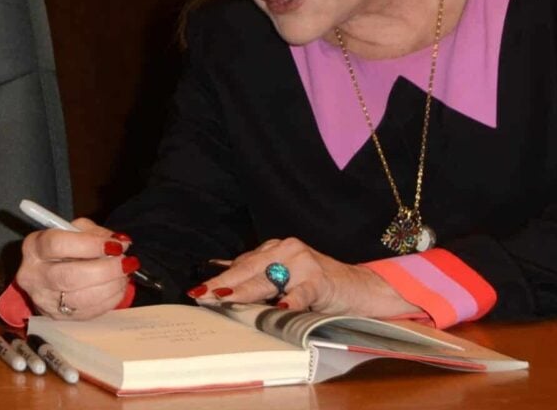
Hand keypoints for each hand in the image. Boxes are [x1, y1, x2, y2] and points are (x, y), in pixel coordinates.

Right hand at [15, 217, 138, 320]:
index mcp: (34, 247)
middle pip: (70, 276)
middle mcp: (34, 276)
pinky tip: (117, 286)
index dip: (90, 245)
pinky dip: (110, 299)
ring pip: (82, 298)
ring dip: (111, 286)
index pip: (58, 245)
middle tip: (126, 262)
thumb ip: (96, 233)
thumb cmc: (64, 248)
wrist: (49, 274)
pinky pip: (90, 311)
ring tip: (124, 274)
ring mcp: (45, 300)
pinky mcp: (58, 317)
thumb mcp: (75, 230)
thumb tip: (120, 243)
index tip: (115, 245)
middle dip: (106, 270)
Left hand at [191, 237, 420, 317]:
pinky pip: (302, 292)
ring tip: (225, 299)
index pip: (241, 264)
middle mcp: (286, 250)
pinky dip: (291, 300)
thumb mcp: (284, 276)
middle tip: (202, 296)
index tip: (197, 291)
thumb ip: (257, 276)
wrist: (359, 288)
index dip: (219, 279)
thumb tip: (219, 273)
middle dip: (223, 285)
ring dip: (246, 292)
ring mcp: (304, 263)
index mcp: (274, 249)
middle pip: (249, 270)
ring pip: (269, 280)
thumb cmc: (317, 285)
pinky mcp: (321, 280)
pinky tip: (281, 307)